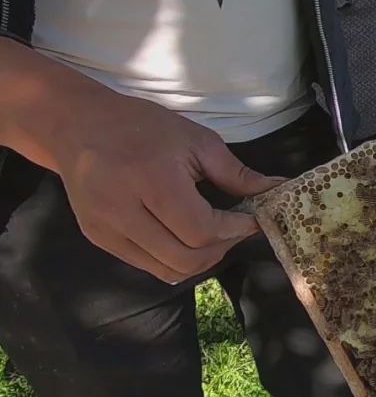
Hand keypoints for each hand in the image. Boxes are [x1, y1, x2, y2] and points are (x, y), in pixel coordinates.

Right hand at [52, 91, 284, 283]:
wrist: (78, 126)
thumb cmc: (143, 127)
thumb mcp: (196, 141)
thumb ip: (236, 174)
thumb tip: (277, 190)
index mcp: (151, 180)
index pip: (201, 230)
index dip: (234, 231)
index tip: (251, 220)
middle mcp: (123, 210)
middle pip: (185, 258)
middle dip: (220, 249)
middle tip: (234, 230)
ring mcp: (106, 230)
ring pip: (167, 270)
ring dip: (199, 260)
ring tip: (211, 235)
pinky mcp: (98, 239)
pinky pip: (146, 265)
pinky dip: (174, 259)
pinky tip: (184, 237)